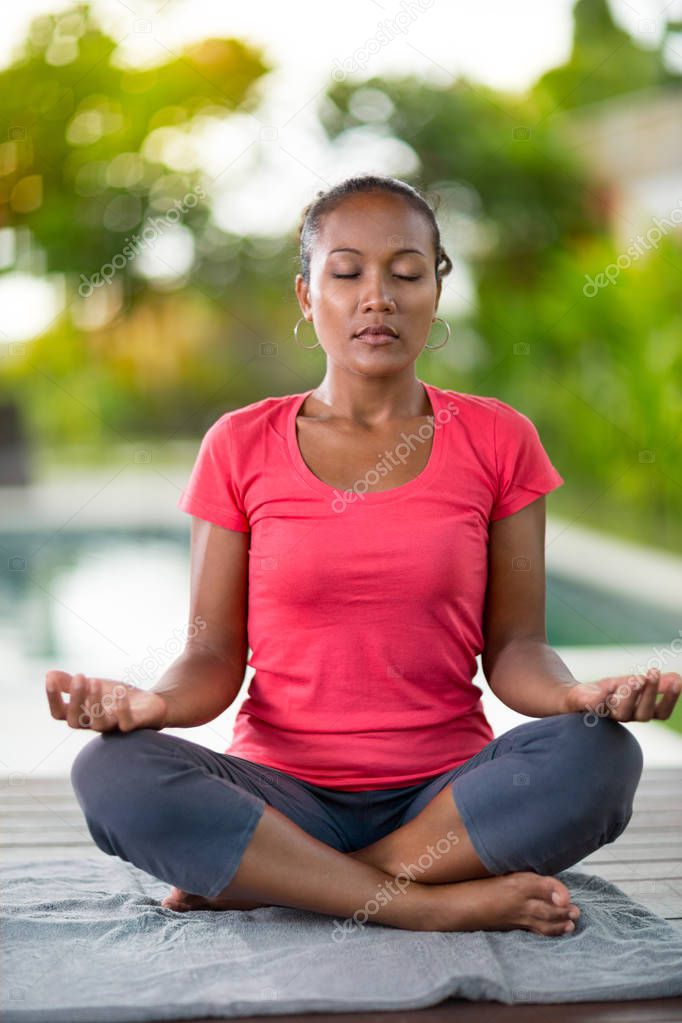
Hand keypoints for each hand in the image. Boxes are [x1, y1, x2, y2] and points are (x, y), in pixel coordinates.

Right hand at [45, 670, 167, 731]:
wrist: (150, 705)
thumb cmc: (117, 699)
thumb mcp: (93, 686)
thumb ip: (71, 683)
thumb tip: (49, 674)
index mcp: (82, 715)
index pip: (59, 714)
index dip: (52, 699)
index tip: (50, 679)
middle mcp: (95, 724)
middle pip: (76, 721)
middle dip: (76, 698)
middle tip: (80, 676)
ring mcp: (114, 726)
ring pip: (99, 724)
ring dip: (94, 702)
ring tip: (95, 680)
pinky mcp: (135, 725)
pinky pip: (126, 723)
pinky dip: (122, 708)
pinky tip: (119, 691)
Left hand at [564, 667, 680, 722]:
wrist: (575, 697)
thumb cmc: (610, 692)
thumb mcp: (635, 685)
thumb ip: (656, 684)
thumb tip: (679, 678)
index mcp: (640, 712)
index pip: (661, 713)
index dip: (670, 699)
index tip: (677, 682)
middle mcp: (626, 717)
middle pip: (644, 714)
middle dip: (650, 694)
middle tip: (652, 673)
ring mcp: (607, 715)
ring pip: (622, 714)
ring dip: (630, 695)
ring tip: (634, 678)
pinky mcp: (589, 709)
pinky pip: (596, 706)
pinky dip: (602, 698)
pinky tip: (608, 687)